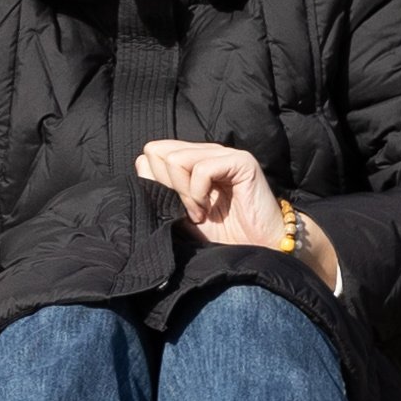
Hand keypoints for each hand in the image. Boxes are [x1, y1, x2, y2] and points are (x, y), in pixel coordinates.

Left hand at [135, 139, 340, 288]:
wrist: (259, 249)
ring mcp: (223, 154)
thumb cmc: (221, 234)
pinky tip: (207, 211)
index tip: (171, 206)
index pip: (152, 153)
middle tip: (185, 210)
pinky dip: (198, 194)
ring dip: (183, 193)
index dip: (153, 181)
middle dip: (165, 185)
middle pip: (157, 151)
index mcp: (190, 161)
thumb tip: (141, 165)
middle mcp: (205, 152)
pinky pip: (202, 168)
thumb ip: (161, 190)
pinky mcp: (241, 161)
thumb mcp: (180, 213)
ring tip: (198, 213)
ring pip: (176, 158)